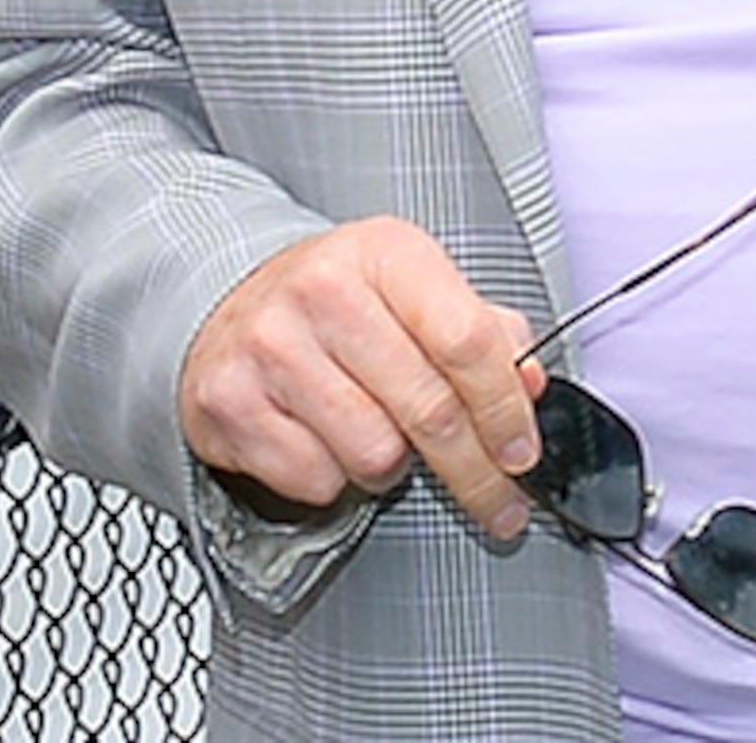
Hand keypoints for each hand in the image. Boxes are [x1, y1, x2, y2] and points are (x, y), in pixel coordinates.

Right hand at [176, 217, 545, 542]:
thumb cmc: (334, 305)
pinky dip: (331, 476)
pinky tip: (320, 437)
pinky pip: (317, 479)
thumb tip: (529, 385)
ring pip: (375, 456)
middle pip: (430, 411)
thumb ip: (481, 333)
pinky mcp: (229, 401)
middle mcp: (321, 290)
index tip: (522, 453)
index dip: (505, 411)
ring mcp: (269, 346)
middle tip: (499, 502)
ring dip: (389, 465)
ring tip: (373, 431)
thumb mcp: (414, 292)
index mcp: (383, 253)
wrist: (226, 306)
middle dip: (476, 474)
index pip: (467, 341)